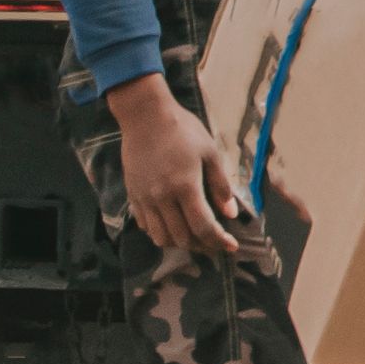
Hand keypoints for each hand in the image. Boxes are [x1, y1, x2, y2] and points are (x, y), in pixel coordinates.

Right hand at [107, 71, 245, 258]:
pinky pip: (145, 226)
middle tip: (216, 243)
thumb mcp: (210, 151)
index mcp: (185, 186)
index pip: (203, 226)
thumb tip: (230, 213)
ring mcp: (145, 199)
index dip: (219, 241)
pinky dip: (160, 233)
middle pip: (182, 237)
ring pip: (161, 237)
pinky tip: (172, 226)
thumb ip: (220, 184)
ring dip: (180, 243)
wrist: (145, 116)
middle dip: (203, 246)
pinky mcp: (132, 196)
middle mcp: (162, 198)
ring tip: (195, 238)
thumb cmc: (183, 129)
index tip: (232, 247)